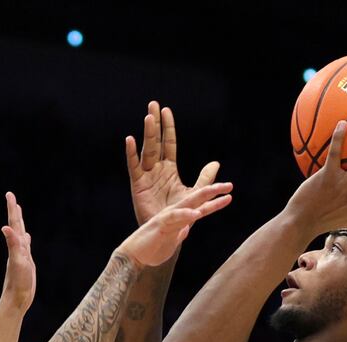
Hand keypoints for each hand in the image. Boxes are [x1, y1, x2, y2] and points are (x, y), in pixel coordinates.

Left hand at [0, 192, 35, 312]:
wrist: (17, 299)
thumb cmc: (17, 282)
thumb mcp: (17, 262)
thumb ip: (12, 244)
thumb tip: (5, 228)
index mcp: (16, 246)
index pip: (14, 224)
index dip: (12, 209)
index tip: (10, 194)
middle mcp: (17, 248)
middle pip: (17, 226)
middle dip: (15, 211)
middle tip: (11, 197)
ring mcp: (21, 255)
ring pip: (21, 235)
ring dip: (20, 223)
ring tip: (18, 212)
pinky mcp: (26, 263)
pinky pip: (26, 247)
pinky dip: (26, 239)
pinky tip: (27, 238)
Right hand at [118, 182, 232, 267]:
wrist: (134, 256)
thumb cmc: (152, 248)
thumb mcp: (172, 241)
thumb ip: (179, 233)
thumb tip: (186, 229)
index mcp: (179, 218)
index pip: (201, 208)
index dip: (215, 202)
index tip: (230, 196)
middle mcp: (174, 213)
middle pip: (197, 199)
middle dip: (213, 191)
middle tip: (229, 185)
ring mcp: (167, 217)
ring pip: (188, 203)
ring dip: (203, 195)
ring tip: (216, 189)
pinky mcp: (160, 224)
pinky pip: (174, 217)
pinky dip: (185, 214)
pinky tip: (196, 213)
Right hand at [126, 101, 220, 225]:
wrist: (166, 232)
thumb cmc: (178, 213)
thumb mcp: (195, 193)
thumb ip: (205, 178)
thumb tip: (216, 164)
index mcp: (168, 168)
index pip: (168, 143)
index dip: (168, 127)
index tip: (166, 110)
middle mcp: (156, 168)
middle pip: (155, 141)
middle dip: (155, 123)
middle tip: (153, 104)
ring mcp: (146, 175)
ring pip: (147, 149)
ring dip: (148, 133)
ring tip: (148, 117)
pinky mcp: (138, 185)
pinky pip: (134, 166)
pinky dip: (131, 153)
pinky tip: (130, 140)